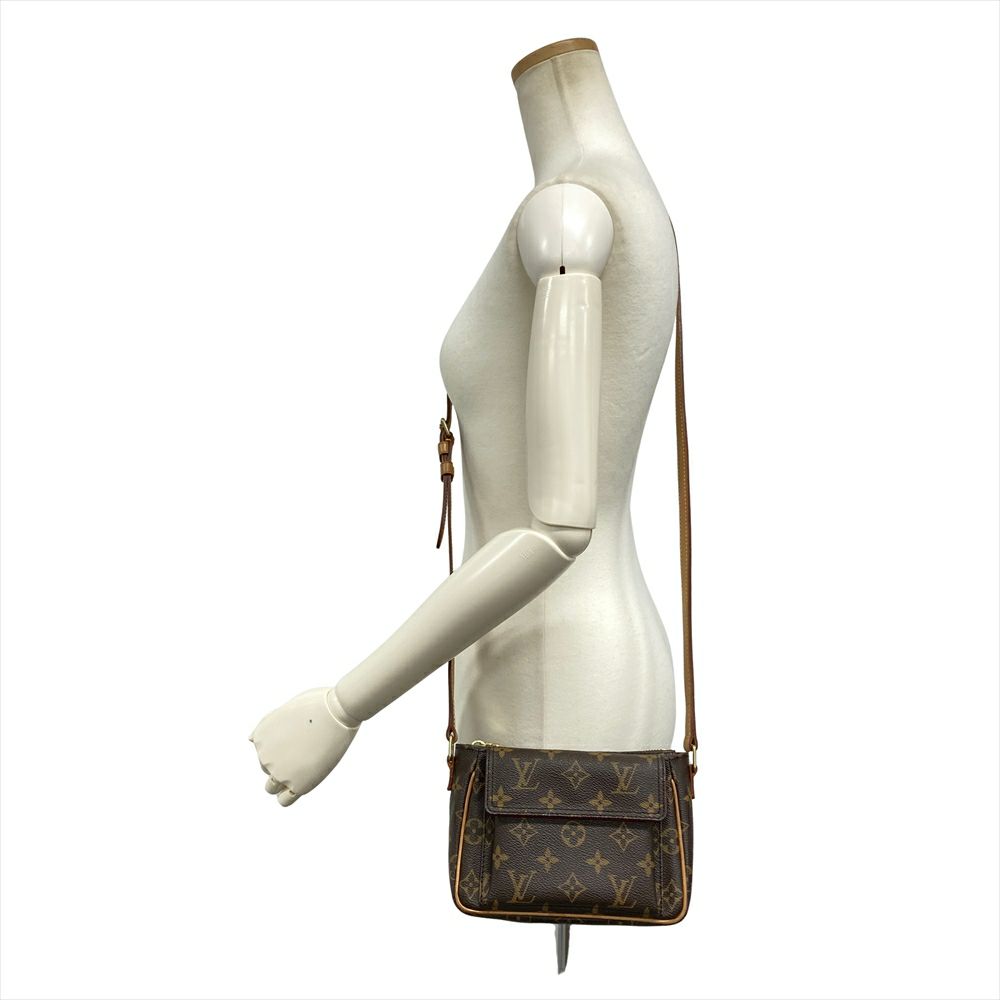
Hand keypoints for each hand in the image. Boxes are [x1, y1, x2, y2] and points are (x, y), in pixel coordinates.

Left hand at [249, 687, 359, 805]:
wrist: (337, 711)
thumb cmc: (317, 705)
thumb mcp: (285, 710)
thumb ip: (267, 725)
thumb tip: (250, 740)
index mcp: (260, 736)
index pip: (264, 751)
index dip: (283, 746)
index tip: (302, 736)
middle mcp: (264, 756)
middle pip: (267, 768)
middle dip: (283, 763)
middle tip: (307, 749)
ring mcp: (279, 771)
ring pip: (272, 788)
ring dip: (284, 781)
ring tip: (306, 765)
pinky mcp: (296, 784)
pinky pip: (284, 800)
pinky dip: (289, 795)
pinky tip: (304, 781)